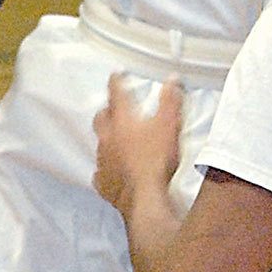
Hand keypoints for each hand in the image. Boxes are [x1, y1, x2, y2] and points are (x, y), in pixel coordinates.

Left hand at [93, 74, 182, 209]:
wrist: (144, 197)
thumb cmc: (157, 159)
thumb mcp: (170, 124)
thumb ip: (170, 100)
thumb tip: (172, 79)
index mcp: (123, 121)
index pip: (116, 95)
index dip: (116, 82)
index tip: (115, 74)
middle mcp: (108, 139)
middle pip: (100, 119)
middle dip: (106, 111)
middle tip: (113, 109)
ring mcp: (103, 162)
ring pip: (100, 145)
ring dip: (107, 139)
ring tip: (116, 139)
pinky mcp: (104, 183)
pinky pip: (100, 173)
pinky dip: (106, 168)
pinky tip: (111, 171)